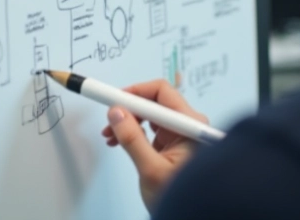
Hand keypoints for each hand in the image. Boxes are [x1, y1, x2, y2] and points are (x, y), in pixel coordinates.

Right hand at [101, 79, 209, 211]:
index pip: (161, 93)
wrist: (190, 216)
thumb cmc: (179, 197)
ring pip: (149, 114)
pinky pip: (150, 127)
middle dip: (129, 108)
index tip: (111, 98)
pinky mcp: (172, 142)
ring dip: (128, 120)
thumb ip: (132, 139)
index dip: (134, 92)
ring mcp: (180, 133)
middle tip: (109, 120)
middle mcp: (187, 124)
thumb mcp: (151, 170)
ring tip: (109, 135)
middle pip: (154, 101)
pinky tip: (118, 141)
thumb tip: (116, 112)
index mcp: (190, 125)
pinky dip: (133, 131)